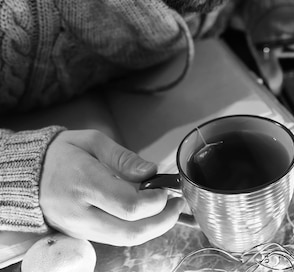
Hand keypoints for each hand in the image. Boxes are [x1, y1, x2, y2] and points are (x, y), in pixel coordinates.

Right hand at [40, 130, 183, 245]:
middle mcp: (79, 212)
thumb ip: (123, 157)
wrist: (27, 175)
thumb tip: (150, 172)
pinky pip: (115, 238)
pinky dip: (137, 229)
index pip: (128, 205)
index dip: (155, 202)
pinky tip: (148, 214)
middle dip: (162, 221)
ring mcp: (79, 228)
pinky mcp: (81, 234)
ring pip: (124, 240)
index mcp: (83, 183)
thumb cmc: (62, 154)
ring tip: (167, 209)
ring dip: (153, 228)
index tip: (167, 189)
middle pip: (130, 232)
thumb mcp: (92, 141)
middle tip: (177, 205)